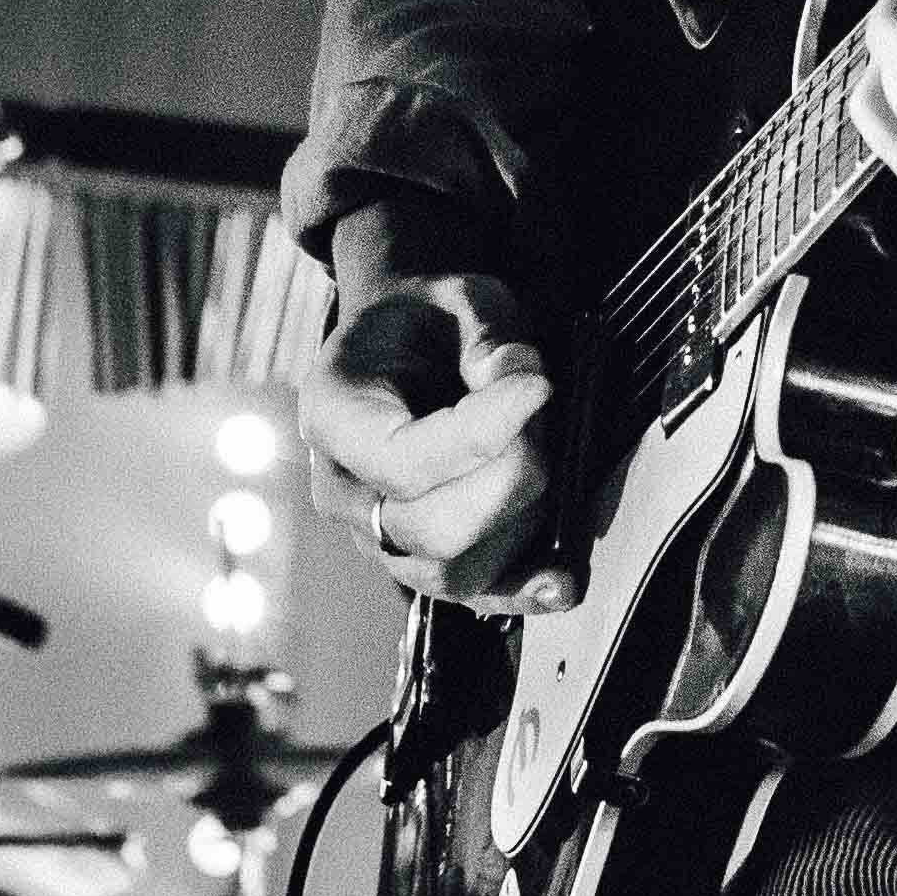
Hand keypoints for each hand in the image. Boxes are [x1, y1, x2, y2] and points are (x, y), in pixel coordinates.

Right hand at [300, 255, 564, 610]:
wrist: (411, 350)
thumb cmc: (430, 323)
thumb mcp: (458, 298)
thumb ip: (490, 339)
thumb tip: (523, 386)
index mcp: (334, 417)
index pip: (401, 460)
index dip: (479, 436)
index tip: (540, 388)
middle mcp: (344, 492)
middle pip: (429, 531)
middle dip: (509, 481)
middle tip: (547, 420)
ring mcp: (378, 540)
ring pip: (454, 572)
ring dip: (522, 524)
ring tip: (550, 459)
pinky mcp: (422, 564)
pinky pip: (474, 596)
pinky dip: (524, 589)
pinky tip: (562, 579)